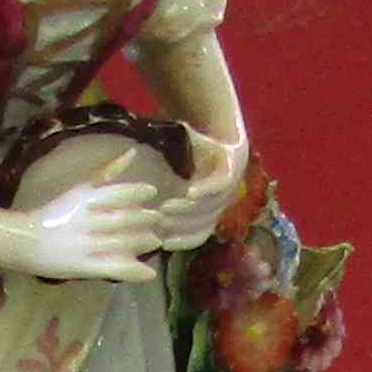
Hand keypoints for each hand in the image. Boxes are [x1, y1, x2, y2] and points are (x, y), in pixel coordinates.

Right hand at [20, 174, 171, 282]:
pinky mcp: (85, 267)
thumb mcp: (80, 188)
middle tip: (159, 218)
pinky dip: (133, 271)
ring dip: (142, 242)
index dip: (137, 192)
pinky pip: (113, 269)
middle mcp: (86, 221)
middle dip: (144, 219)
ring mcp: (86, 246)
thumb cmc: (56, 213)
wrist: (26, 242)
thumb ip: (107, 172)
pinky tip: (149, 272)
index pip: (116, 192)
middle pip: (122, 219)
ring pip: (121, 243)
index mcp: (84, 199)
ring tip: (154, 241)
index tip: (152, 192)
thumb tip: (134, 152)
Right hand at [151, 133, 250, 255]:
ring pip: (209, 207)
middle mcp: (222, 202)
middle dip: (179, 225)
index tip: (162, 243)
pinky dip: (205, 190)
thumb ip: (162, 193)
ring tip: (166, 208)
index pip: (198, 234)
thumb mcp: (174, 176)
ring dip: (188, 210)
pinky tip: (189, 193)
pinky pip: (219, 186)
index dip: (182, 241)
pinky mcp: (233, 170)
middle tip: (158, 223)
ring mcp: (230, 187)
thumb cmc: (190, 155)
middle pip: (202, 223)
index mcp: (211, 210)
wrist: (217, 128)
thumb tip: (138, 216)